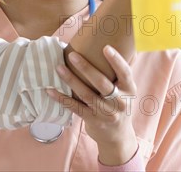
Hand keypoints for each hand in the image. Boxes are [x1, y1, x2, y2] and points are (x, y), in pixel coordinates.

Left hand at [48, 46, 137, 165]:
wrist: (118, 137)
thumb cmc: (118, 105)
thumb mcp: (126, 91)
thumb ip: (119, 73)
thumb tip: (112, 43)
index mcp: (129, 90)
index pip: (125, 73)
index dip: (116, 60)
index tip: (105, 47)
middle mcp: (119, 102)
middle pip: (102, 83)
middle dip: (86, 68)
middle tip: (72, 55)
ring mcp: (106, 113)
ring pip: (86, 95)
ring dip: (70, 80)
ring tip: (58, 68)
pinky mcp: (92, 120)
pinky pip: (75, 108)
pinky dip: (61, 98)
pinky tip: (50, 90)